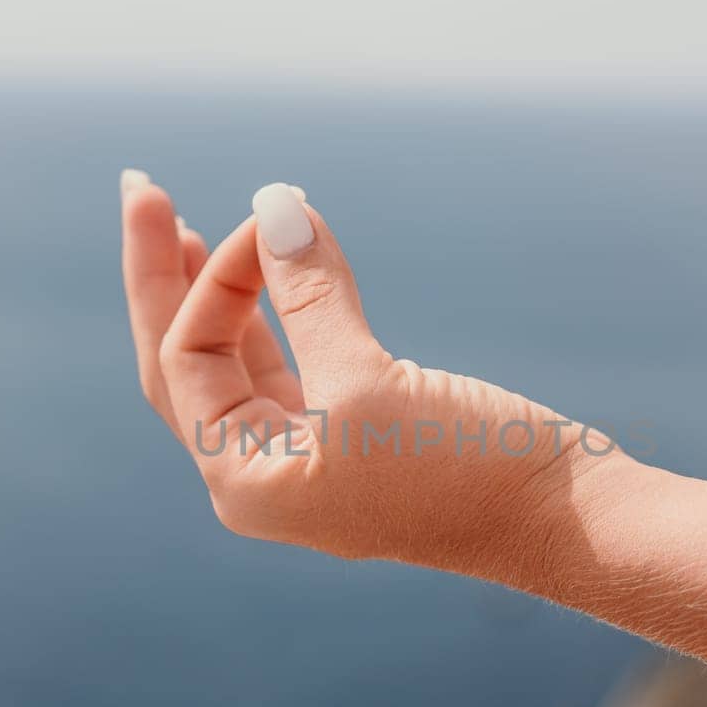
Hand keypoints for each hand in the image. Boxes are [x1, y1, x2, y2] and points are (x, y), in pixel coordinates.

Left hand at [121, 173, 616, 571]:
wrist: (564, 518)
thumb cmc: (464, 469)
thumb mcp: (371, 381)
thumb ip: (311, 294)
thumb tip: (275, 203)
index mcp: (244, 480)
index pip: (191, 358)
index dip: (219, 277)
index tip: (276, 216)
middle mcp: (262, 474)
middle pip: (183, 362)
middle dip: (163, 278)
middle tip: (141, 188)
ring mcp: (309, 456)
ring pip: (237, 360)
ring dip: (215, 289)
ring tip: (184, 223)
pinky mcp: (358, 432)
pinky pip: (293, 361)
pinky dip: (280, 309)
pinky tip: (269, 265)